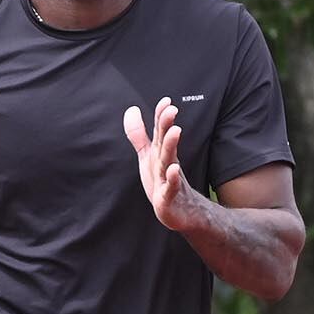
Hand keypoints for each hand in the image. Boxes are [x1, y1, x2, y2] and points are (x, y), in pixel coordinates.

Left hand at [124, 97, 198, 229]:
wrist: (181, 212)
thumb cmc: (163, 182)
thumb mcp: (148, 156)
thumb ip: (139, 135)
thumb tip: (131, 109)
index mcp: (160, 153)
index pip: (161, 132)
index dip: (161, 116)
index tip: (166, 100)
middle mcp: (166, 163)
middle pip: (165, 142)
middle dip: (167, 126)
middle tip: (172, 109)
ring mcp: (169, 180)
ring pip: (169, 161)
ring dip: (172, 146)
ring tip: (176, 130)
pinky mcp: (169, 198)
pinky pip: (171, 188)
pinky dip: (173, 178)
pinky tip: (174, 169)